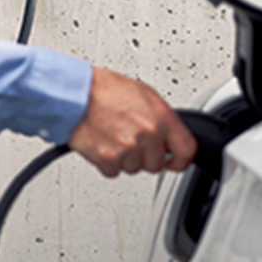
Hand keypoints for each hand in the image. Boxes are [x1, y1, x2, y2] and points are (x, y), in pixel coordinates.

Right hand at [67, 66, 196, 177]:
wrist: (75, 94)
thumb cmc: (105, 89)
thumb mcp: (144, 94)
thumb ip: (161, 118)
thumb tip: (169, 134)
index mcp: (162, 118)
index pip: (187, 151)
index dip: (180, 160)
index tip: (174, 161)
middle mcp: (148, 134)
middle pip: (156, 164)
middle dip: (145, 155)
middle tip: (130, 138)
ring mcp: (128, 149)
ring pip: (134, 168)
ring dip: (125, 158)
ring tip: (113, 135)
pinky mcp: (108, 159)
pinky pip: (113, 171)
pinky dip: (107, 161)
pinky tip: (102, 142)